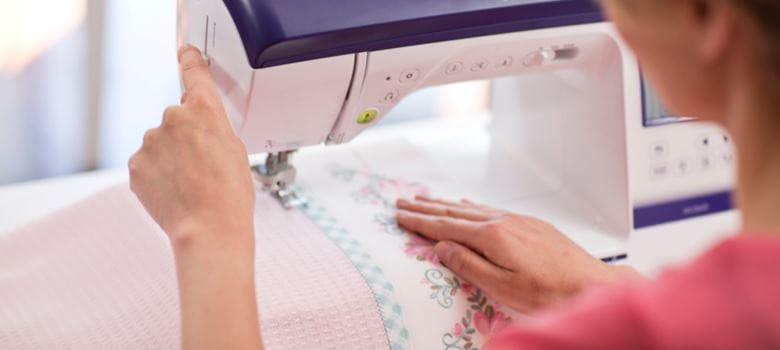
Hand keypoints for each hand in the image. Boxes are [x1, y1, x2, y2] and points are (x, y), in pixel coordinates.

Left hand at [129, 45, 254, 246]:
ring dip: (171, 158)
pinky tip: (175, 191)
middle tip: (204, 165)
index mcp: (203, 110)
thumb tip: (200, 132)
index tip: (185, 53)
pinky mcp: (136, 164)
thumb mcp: (236, 150)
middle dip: (186, 137)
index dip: (190, 61)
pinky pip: (147, 164)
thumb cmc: (230, 194)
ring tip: (191, 184)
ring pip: (161, 143)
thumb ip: (214, 129)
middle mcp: (173, 118)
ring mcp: (151, 141)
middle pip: (177, 119)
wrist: (208, 227)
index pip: (194, 73)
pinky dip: (158, 175)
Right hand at [396, 196, 639, 311]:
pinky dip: (471, 206)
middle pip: (455, 212)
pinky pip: (490, 209)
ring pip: (472, 208)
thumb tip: (441, 246)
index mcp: (492, 236)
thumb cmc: (548, 292)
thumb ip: (468, 264)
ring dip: (445, 204)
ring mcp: (518, 220)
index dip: (420, 222)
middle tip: (402, 201)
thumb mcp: (502, 286)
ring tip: (425, 199)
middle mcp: (503, 221)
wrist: (591, 284)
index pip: (446, 227)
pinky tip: (466, 204)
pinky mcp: (530, 224)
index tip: (399, 215)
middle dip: (426, 207)